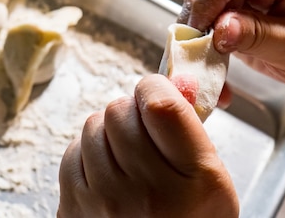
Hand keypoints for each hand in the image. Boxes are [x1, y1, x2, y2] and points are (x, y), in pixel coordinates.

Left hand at [58, 74, 239, 217]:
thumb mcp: (212, 177)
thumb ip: (194, 126)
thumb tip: (179, 79)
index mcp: (192, 181)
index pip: (159, 105)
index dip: (156, 88)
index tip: (159, 95)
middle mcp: (145, 192)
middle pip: (119, 109)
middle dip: (133, 112)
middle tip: (146, 131)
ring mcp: (103, 203)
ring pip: (93, 125)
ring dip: (110, 131)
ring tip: (127, 155)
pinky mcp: (73, 209)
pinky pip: (72, 152)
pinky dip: (88, 154)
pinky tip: (107, 171)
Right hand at [178, 0, 284, 85]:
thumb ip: (259, 37)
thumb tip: (218, 30)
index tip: (204, 30)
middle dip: (201, 20)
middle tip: (201, 55)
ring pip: (204, 2)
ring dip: (201, 37)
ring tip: (211, 68)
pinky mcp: (239, 5)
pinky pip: (211, 19)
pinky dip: (208, 45)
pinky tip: (216, 67)